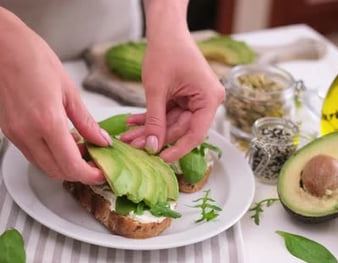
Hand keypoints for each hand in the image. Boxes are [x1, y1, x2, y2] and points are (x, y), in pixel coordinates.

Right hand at [0, 18, 110, 183]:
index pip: (72, 165)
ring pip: (44, 167)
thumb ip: (86, 121)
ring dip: (64, 165)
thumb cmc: (32, 58)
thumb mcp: (69, 90)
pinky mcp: (8, 133)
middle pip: (58, 172)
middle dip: (79, 172)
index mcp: (47, 122)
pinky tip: (62, 141)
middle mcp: (28, 134)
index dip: (90, 175)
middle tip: (95, 159)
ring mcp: (16, 136)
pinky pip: (33, 155)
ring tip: (80, 148)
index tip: (102, 172)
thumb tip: (102, 140)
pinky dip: (50, 156)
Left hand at [120, 31, 224, 162]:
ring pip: (171, 122)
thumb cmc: (166, 50)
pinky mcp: (184, 97)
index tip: (160, 158)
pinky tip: (134, 122)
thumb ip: (155, 119)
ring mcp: (195, 99)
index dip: (177, 148)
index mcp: (209, 98)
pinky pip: (168, 112)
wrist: (165, 29)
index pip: (196, 133)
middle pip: (180, 128)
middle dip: (155, 136)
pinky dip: (151, 116)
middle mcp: (206, 100)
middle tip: (134, 146)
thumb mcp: (157, 89)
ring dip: (149, 128)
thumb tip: (152, 145)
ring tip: (129, 136)